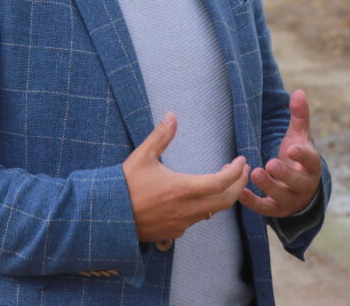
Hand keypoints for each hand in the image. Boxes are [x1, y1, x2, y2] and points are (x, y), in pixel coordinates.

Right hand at [122, 112, 248, 241]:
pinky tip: (198, 198)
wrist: (107, 216)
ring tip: (222, 182)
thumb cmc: (124, 185)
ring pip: (212, 212)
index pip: (221, 182)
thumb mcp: (142, 156)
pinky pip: (196, 221)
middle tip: (242, 172)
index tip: (242, 161)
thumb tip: (172, 115)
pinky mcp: (173, 233)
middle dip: (238, 185)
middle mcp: (187, 209)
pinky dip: (205, 208)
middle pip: (225, 201)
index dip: (236, 171)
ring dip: (222, 197)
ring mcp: (181, 224)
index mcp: (183, 188)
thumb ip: (161, 136)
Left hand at [239, 89, 321, 217]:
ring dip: (267, 186)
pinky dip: (253, 202)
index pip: (311, 161)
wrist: (300, 189)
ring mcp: (290, 200)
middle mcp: (303, 185)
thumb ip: (299, 116)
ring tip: (255, 172)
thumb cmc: (297, 158)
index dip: (302, 156)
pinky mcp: (276, 210)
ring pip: (280, 197)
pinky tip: (240, 192)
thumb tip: (299, 92)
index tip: (292, 148)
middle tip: (271, 164)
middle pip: (297, 182)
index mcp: (312, 166)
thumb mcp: (299, 137)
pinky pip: (265, 209)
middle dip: (284, 174)